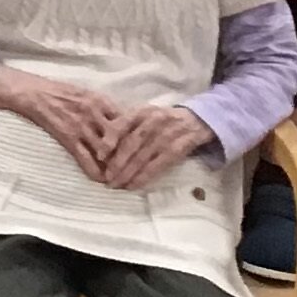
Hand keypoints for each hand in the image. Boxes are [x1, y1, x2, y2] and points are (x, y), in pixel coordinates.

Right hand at [0, 64, 126, 180]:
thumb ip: (105, 107)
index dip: (138, 136)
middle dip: (130, 155)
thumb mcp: (88, 93)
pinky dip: (95, 171)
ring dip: (115, 166)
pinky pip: (85, 158)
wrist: (33, 92)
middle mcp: (95, 114)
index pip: (128, 121)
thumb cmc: (60, 91)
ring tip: (122, 178)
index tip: (145, 148)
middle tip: (138, 169)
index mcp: (102, 101)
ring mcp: (82, 126)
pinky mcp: (68, 137)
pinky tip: (100, 179)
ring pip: (106, 151)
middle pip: (121, 138)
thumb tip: (125, 122)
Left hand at [93, 103, 212, 190]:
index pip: (121, 124)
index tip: (99, 156)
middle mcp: (153, 121)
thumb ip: (126, 125)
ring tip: (116, 185)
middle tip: (106, 178)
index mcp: (141, 112)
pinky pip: (158, 165)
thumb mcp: (145, 116)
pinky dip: (144, 176)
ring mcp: (166, 135)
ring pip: (143, 156)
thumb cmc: (163, 120)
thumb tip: (103, 146)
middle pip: (131, 144)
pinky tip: (134, 185)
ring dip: (128, 173)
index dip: (109, 141)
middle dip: (117, 163)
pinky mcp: (178, 149)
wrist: (196, 120)